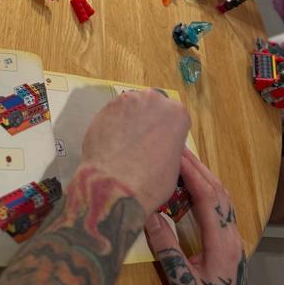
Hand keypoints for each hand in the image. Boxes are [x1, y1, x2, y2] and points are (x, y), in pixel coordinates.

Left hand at [80, 89, 190, 216]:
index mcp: (177, 113)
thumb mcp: (175, 164)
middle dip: (146, 121)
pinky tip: (110, 141)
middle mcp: (153, 99)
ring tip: (123, 143)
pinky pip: (113, 113)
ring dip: (129, 120)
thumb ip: (170, 144)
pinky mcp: (106, 105)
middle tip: (140, 141)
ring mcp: (128, 100)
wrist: (115, 185)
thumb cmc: (150, 181)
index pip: (173, 117)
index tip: (159, 140)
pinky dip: (112, 123)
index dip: (165, 130)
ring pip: (130, 107)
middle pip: (151, 106)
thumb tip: (160, 143)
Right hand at [145, 148, 248, 284]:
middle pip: (218, 192)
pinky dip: (208, 189)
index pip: (208, 198)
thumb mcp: (183, 283)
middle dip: (198, 167)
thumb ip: (167, 250)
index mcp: (222, 243)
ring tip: (183, 160)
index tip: (174, 155)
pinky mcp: (229, 243)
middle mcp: (231, 236)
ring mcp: (233, 239)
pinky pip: (222, 207)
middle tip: (176, 147)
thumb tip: (150, 215)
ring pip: (223, 198)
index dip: (192, 174)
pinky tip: (194, 188)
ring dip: (204, 176)